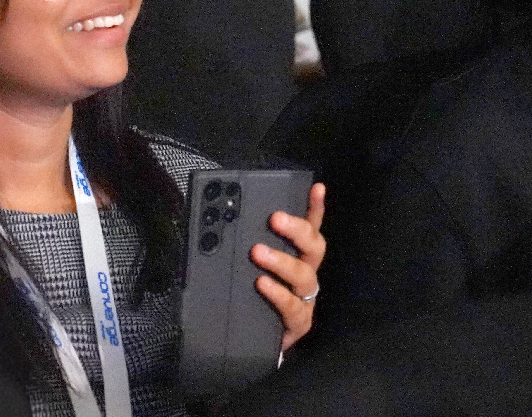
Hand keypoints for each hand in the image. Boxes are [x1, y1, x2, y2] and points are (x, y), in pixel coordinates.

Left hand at [253, 183, 326, 350]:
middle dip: (296, 229)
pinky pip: (292, 306)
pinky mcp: (299, 322)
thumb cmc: (252, 300)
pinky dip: (277, 293)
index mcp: (297, 256)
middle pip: (313, 246)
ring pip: (303, 274)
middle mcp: (306, 273)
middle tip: (274, 218)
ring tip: (258, 252)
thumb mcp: (246, 271)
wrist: (253, 343)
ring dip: (281, 260)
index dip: (315, 207)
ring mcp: (305, 298)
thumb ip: (240, 251)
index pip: (310, 227)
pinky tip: (262, 284)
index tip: (315, 187)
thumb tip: (216, 228)